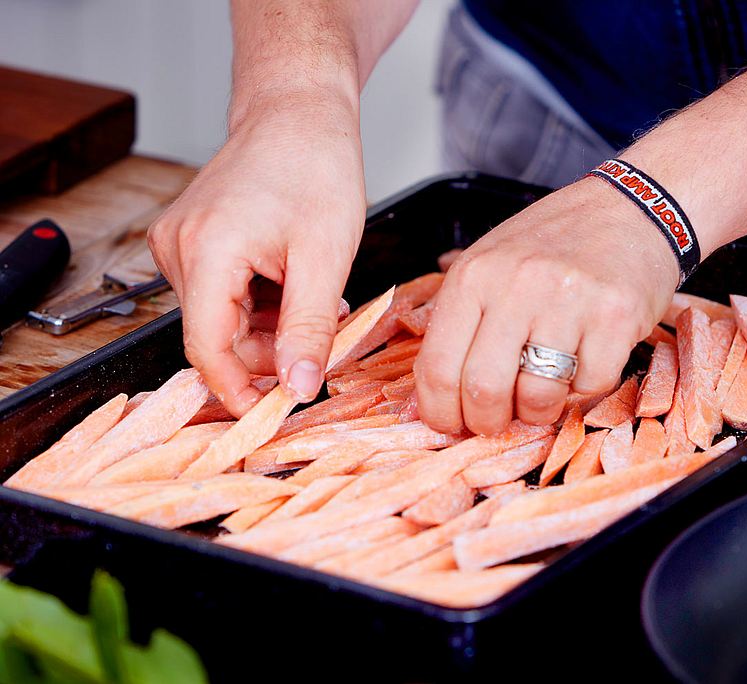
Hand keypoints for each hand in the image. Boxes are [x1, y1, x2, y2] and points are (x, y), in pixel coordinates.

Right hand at [148, 92, 364, 415]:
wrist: (298, 112)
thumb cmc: (315, 167)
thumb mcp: (326, 257)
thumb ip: (310, 328)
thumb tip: (299, 388)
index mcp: (206, 251)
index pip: (208, 349)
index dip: (239, 391)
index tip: (273, 414)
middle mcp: (179, 248)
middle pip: (219, 338)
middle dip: (272, 352)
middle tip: (323, 340)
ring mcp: (180, 243)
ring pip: (224, 320)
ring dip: (273, 327)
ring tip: (317, 303)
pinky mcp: (192, 241)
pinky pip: (225, 296)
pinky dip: (263, 304)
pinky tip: (296, 286)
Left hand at [414, 177, 679, 435]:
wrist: (629, 207)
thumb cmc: (552, 243)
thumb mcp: (488, 262)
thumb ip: (456, 322)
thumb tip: (424, 398)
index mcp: (473, 275)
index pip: (437, 366)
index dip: (440, 412)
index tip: (450, 424)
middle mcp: (516, 285)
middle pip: (484, 390)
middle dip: (487, 422)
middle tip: (498, 420)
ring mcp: (568, 300)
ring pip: (538, 397)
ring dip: (539, 410)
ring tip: (544, 389)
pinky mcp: (616, 316)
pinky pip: (591, 386)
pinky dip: (585, 389)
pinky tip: (584, 360)